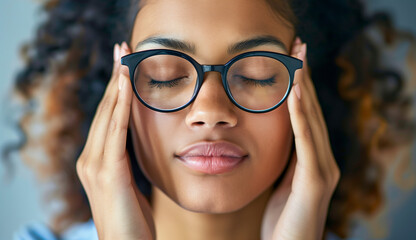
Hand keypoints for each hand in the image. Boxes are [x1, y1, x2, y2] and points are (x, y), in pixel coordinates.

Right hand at [76, 42, 154, 239]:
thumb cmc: (132, 221)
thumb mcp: (129, 184)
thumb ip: (127, 162)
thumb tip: (138, 144)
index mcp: (96, 160)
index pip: (108, 117)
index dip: (116, 90)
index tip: (124, 65)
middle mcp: (90, 158)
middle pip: (105, 110)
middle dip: (114, 78)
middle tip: (122, 50)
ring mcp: (95, 165)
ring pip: (108, 115)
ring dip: (117, 84)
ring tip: (124, 58)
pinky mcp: (107, 172)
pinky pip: (116, 131)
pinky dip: (122, 105)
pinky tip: (128, 85)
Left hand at [261, 38, 339, 239]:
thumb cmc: (281, 220)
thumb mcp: (280, 182)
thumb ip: (281, 160)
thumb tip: (269, 139)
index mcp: (312, 159)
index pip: (304, 115)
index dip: (300, 86)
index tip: (291, 59)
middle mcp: (323, 159)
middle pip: (312, 110)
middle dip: (305, 76)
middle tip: (298, 45)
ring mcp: (322, 170)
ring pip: (312, 120)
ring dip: (304, 88)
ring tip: (297, 59)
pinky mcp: (315, 182)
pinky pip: (306, 142)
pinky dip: (301, 116)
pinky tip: (295, 93)